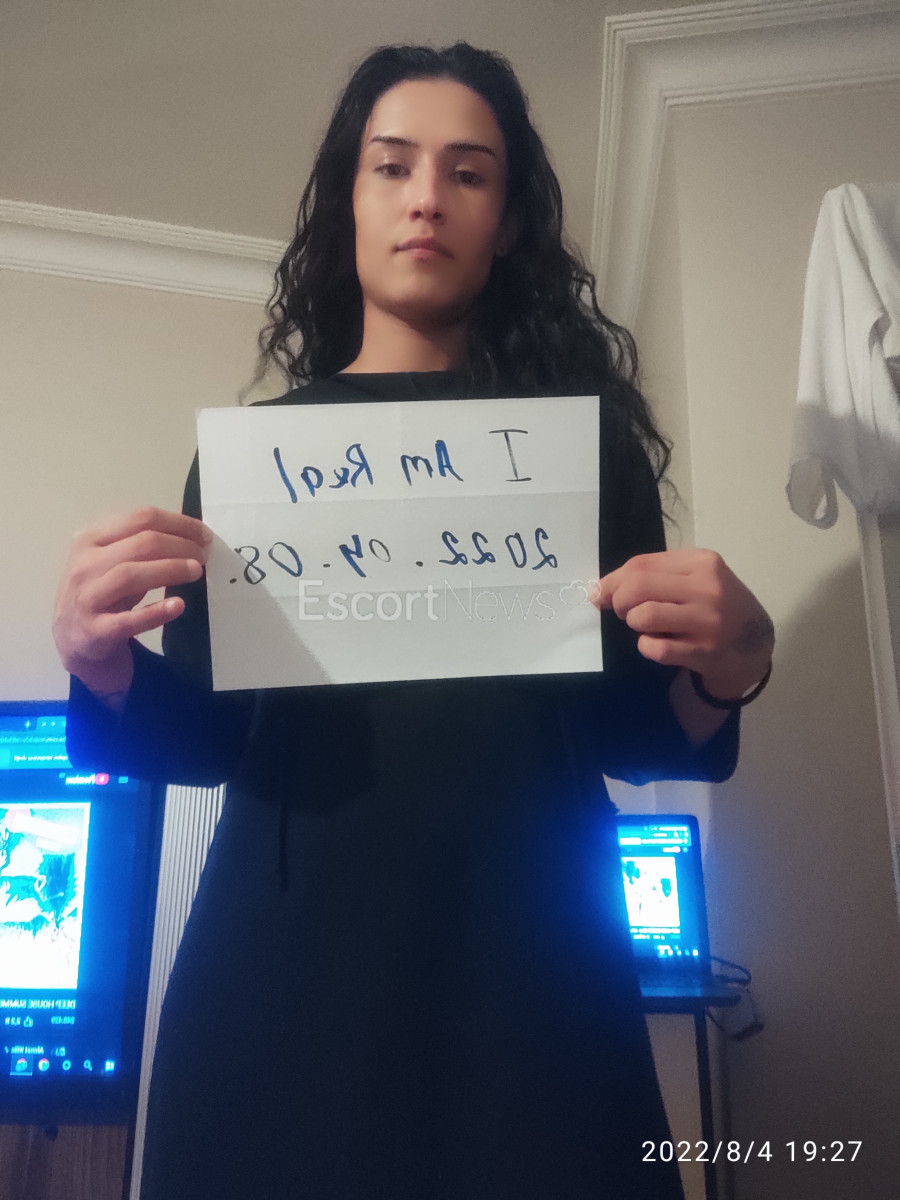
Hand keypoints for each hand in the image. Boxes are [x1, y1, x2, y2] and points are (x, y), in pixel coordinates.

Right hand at [53, 507, 211, 699]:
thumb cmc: (103, 594)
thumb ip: (141, 546)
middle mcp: (84, 565)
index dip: (178, 523)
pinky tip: (178, 606)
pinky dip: (155, 612)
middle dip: (179, 546)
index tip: (204, 535)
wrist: (74, 641)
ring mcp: (87, 598)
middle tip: (203, 556)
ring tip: (196, 571)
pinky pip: (128, 620)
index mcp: (91, 540)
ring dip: (169, 569)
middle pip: (140, 544)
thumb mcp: (113, 562)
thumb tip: (192, 534)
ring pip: (130, 574)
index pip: (140, 519)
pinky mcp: (95, 631)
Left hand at [594, 549, 773, 700]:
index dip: (612, 580)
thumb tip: (602, 587)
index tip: (601, 592)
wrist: (755, 644)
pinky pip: (655, 649)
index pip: (642, 564)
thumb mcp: (698, 578)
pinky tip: (656, 644)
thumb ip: (657, 575)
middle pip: (638, 586)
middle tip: (621, 611)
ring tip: (644, 626)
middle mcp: (707, 588)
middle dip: (618, 600)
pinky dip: (646, 646)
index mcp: (703, 563)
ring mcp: (707, 621)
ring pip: (644, 616)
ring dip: (634, 623)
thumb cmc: (718, 606)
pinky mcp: (704, 652)